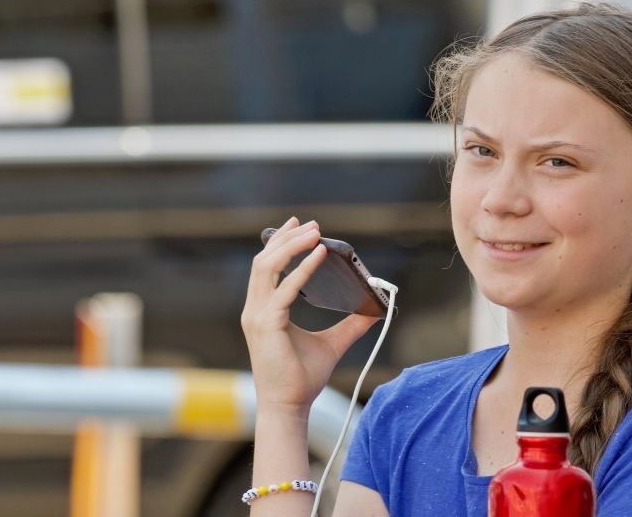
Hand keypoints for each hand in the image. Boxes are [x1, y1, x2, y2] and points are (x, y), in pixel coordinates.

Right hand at [240, 216, 380, 416]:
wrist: (289, 406)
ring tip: (315, 233)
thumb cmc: (302, 378)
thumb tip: (376, 309)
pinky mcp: (267, 325)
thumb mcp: (333, 344)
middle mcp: (255, 310)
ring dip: (291, 246)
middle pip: (264, 260)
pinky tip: (320, 256)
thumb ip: (352, 324)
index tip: (299, 225)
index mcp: (264, 310)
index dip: (280, 242)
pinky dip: (302, 270)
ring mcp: (257, 316)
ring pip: (267, 267)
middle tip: (313, 224)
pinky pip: (284, 290)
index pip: (266, 267)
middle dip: (287, 238)